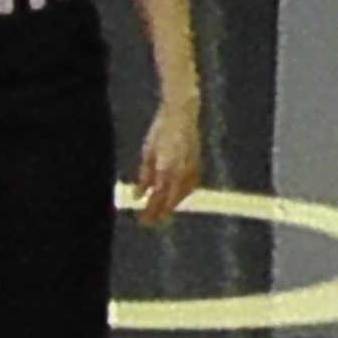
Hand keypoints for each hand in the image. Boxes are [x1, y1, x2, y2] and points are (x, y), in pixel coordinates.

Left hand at [134, 94, 203, 222]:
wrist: (182, 115)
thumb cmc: (160, 132)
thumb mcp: (147, 153)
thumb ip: (144, 177)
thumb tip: (138, 196)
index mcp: (166, 170)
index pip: (158, 198)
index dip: (151, 211)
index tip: (143, 220)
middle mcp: (181, 173)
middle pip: (170, 200)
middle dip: (159, 212)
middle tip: (149, 222)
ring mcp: (192, 169)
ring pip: (182, 195)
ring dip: (171, 205)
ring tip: (160, 213)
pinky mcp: (198, 165)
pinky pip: (191, 186)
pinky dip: (182, 195)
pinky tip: (176, 198)